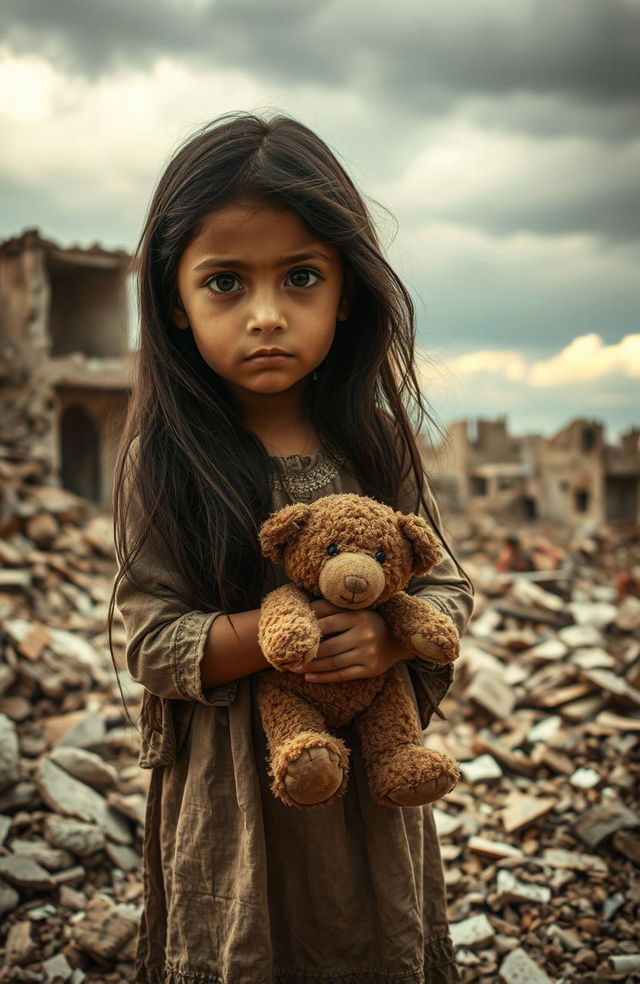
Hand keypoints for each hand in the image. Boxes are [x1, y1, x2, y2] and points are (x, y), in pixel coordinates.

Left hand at [290, 599, 411, 682]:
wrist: (398, 641)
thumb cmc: (369, 622)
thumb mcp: (355, 610)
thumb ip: (331, 607)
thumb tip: (306, 607)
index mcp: (359, 617)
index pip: (328, 624)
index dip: (309, 631)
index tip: (292, 636)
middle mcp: (365, 635)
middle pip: (329, 647)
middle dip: (307, 654)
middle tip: (288, 657)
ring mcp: (368, 654)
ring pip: (333, 663)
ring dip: (311, 668)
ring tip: (294, 668)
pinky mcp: (370, 670)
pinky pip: (342, 675)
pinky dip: (324, 678)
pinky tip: (309, 678)